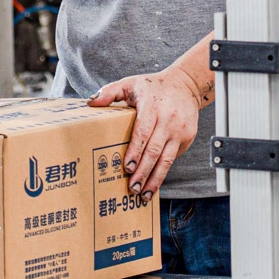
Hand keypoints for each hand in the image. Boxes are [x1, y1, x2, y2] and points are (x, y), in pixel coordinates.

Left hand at [88, 67, 206, 201]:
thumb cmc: (154, 87)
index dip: (135, 151)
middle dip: (143, 172)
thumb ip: (110, 92)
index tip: (127, 168)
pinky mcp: (187, 137)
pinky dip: (163, 171)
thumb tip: (91, 103)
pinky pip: (173, 157)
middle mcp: (168, 119)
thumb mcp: (130, 83)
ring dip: (155, 179)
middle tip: (133, 188)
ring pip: (167, 159)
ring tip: (145, 194)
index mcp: (152, 106)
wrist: (186, 85)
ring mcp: (180, 130)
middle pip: (154, 151)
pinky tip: (154, 182)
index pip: (143, 132)